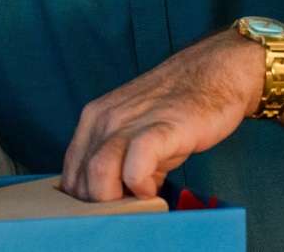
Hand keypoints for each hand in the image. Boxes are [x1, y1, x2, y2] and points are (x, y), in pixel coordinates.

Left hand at [62, 31, 260, 200]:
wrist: (213, 72)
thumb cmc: (175, 109)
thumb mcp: (135, 134)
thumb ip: (117, 163)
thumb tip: (113, 202)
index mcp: (92, 120)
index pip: (70, 175)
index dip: (85, 203)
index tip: (106, 211)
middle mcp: (103, 119)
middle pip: (79, 180)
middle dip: (99, 207)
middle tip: (125, 211)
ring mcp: (129, 122)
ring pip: (98, 172)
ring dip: (113, 200)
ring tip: (136, 203)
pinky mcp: (161, 128)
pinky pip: (135, 163)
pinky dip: (139, 185)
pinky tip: (153, 189)